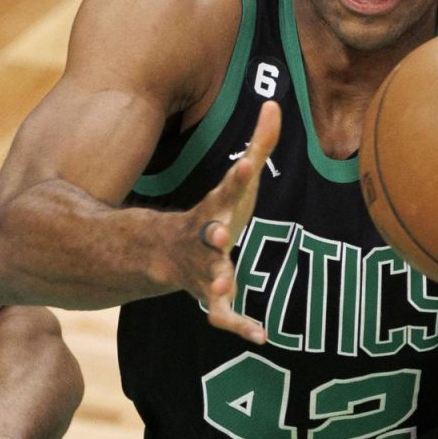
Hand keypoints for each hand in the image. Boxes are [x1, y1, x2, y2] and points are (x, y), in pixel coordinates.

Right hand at [172, 101, 280, 343]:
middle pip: (205, 237)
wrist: (162, 255)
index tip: (245, 166)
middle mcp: (203, 240)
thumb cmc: (213, 213)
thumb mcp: (236, 183)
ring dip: (213, 284)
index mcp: (214, 210)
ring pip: (205, 279)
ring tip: (222, 288)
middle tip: (219, 236)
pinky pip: (221, 316)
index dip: (235, 180)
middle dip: (211, 237)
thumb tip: (274, 103)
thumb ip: (259, 146)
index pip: (226, 191)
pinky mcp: (209, 299)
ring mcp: (201, 271)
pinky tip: (263, 335)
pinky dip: (239, 326)